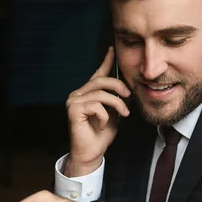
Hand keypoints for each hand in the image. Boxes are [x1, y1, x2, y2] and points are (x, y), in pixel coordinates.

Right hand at [65, 46, 130, 176]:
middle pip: (102, 80)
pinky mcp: (73, 109)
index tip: (113, 49)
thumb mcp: (115, 113)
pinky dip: (104, 116)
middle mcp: (79, 93)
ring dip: (117, 105)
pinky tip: (101, 125)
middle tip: (129, 97)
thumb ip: (117, 99)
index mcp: (89, 93)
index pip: (98, 73)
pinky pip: (96, 106)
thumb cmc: (101, 134)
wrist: (92, 152)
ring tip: (123, 115)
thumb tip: (127, 88)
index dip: (106, 61)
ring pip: (101, 93)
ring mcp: (74, 100)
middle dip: (119, 87)